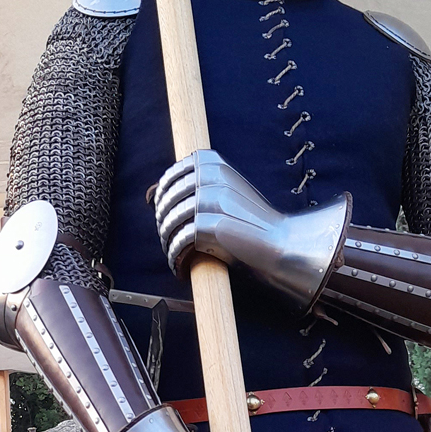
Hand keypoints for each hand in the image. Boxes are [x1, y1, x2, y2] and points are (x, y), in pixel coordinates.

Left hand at [154, 149, 350, 311]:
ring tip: (175, 253)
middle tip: (170, 238)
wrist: (280, 245)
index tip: (163, 210)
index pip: (174, 173)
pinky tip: (181, 265)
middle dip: (164, 221)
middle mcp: (212, 178)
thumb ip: (194, 190)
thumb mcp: (223, 195)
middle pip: (169, 198)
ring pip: (171, 219)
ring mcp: (212, 201)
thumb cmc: (251, 223)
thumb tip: (150, 195)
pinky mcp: (211, 226)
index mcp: (216, 165)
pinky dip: (175, 255)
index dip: (164, 193)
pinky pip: (180, 239)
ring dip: (168, 240)